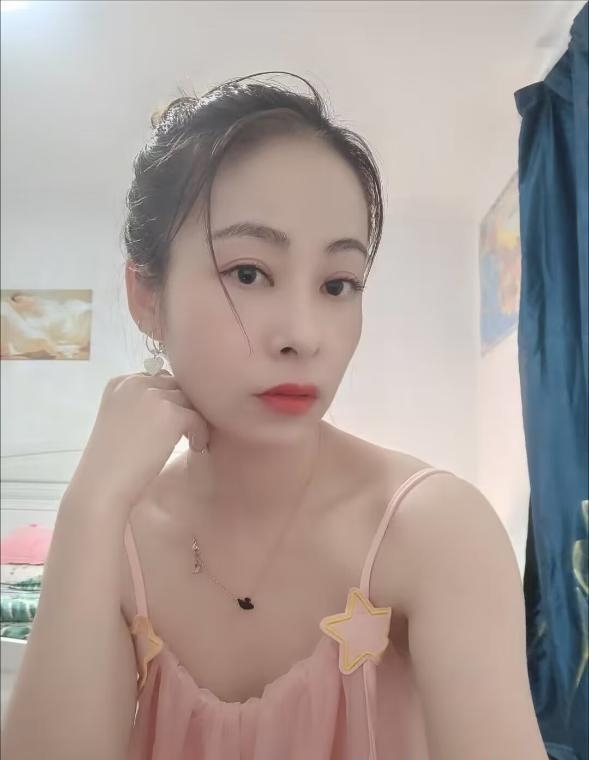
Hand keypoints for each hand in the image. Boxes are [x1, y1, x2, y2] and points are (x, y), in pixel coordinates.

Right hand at [67, 370, 209, 510]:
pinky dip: (201, 433)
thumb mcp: (120, 421)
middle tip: (186, 432)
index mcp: (119, 383)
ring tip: (191, 440)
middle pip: (175, 386)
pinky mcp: (170, 413)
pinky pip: (197, 417)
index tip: (170, 423)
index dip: (169, 401)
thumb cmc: (110, 462)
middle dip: (183, 408)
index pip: (157, 379)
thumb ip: (141, 406)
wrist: (102, 485)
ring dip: (193, 419)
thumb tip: (177, 401)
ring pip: (189, 400)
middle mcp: (134, 383)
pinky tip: (195, 447)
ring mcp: (152, 396)